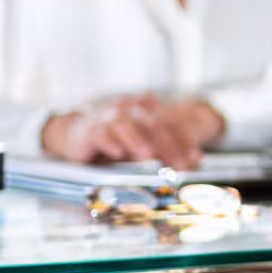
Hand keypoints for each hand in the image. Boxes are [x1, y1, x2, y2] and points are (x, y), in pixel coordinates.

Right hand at [40, 96, 226, 169]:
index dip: (183, 141)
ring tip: (149, 154)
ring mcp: (108, 118)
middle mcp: (129, 110)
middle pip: (150, 124)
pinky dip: (110, 142)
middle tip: (178, 163)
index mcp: (146, 109)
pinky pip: (100, 134)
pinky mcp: (90, 130)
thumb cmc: (116, 140)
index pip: (169, 123)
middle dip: (167, 145)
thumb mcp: (144, 144)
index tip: (194, 159)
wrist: (77, 134)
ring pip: (125, 124)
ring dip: (138, 140)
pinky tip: (118, 152)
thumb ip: (168, 150)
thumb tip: (195, 161)